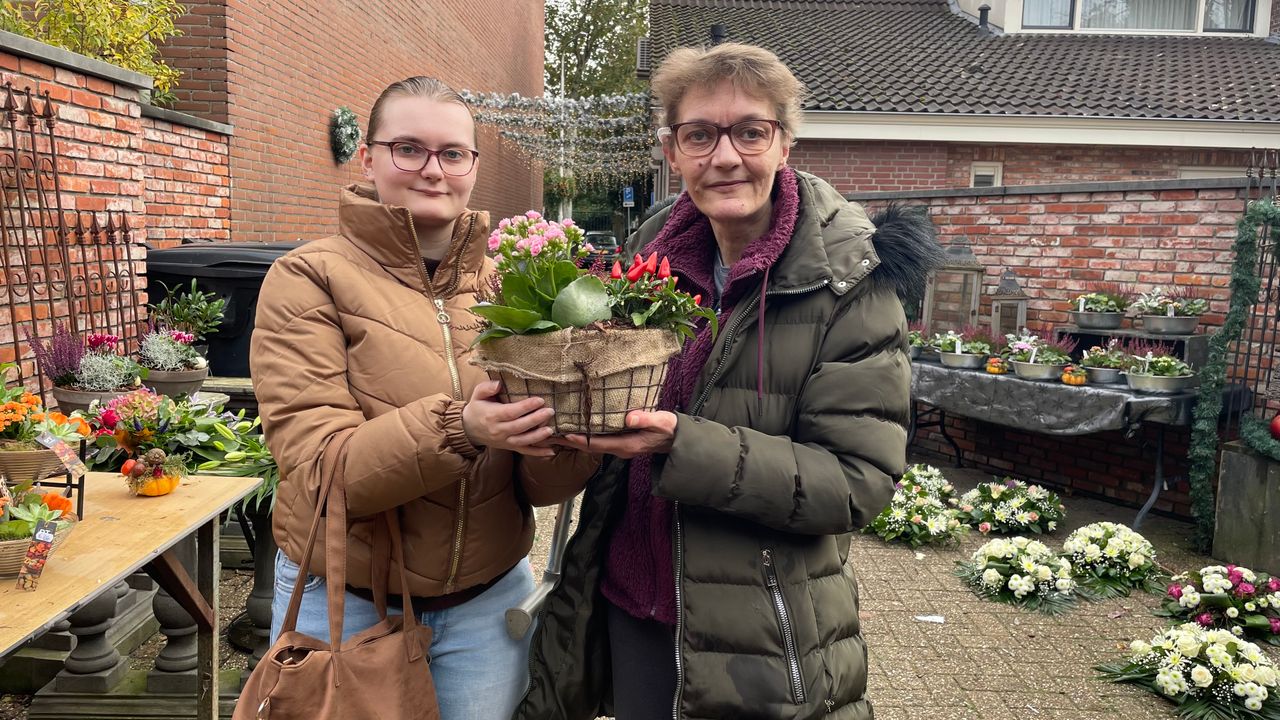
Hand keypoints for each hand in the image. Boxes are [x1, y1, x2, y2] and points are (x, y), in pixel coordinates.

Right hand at [461, 381, 555, 456]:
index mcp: (492, 416)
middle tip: (550, 411)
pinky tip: (551, 451)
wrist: (468, 429)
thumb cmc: (477, 408)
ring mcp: (504, 441)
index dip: (526, 407)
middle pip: (519, 426)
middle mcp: (498, 430)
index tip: (540, 400)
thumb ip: (487, 387)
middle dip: (535, 419)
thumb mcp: (477, 394)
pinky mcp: (509, 447)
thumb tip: (498, 384)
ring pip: (522, 441)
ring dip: (538, 437)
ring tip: (550, 430)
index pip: (511, 412)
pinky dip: (538, 453)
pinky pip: (524, 451)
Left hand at [551, 410, 675, 457]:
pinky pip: (598, 440)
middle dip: (571, 442)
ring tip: (558, 432)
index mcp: (626, 445)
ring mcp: (619, 446)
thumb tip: (629, 418)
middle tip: (552, 436)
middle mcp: (619, 448)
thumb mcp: (660, 422)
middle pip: (589, 447)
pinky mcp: (621, 441)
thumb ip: (645, 420)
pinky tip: (577, 429)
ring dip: (576, 439)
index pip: (597, 444)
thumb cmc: (669, 429)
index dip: (581, 440)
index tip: (565, 435)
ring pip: (592, 444)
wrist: (676, 438)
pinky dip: (585, 435)